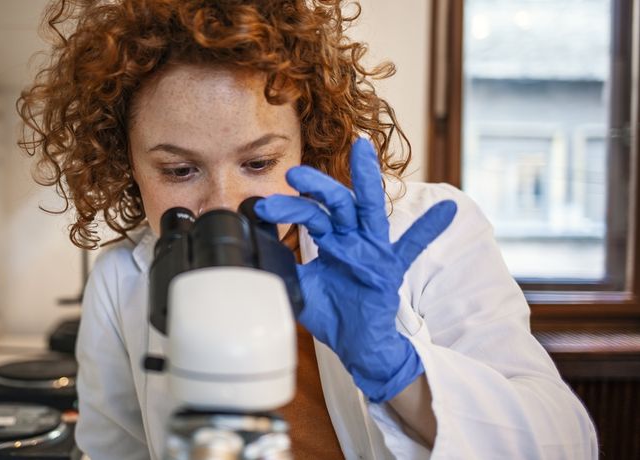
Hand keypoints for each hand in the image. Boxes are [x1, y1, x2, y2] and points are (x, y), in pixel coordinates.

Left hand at [255, 138, 456, 401]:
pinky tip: (447, 209)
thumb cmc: (332, 314)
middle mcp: (353, 238)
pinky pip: (413, 247)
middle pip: (336, 203)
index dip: (287, 208)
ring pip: (370, 210)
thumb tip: (251, 256)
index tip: (262, 207)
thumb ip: (282, 269)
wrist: (356, 345)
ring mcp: (374, 250)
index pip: (310, 215)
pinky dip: (430, 229)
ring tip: (363, 149)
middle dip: (316, 186)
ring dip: (366, 179)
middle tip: (293, 173)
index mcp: (332, 239)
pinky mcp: (392, 269)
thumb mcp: (299, 288)